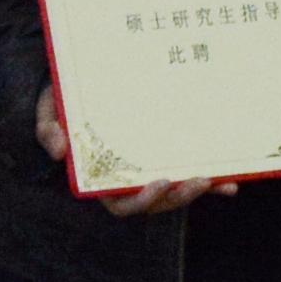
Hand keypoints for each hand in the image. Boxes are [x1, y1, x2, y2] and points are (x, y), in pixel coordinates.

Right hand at [34, 87, 220, 218]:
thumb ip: (48, 128)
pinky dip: (211, 182)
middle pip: (155, 202)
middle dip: (178, 197)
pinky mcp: (168, 155)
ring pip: (175, 191)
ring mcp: (149, 167)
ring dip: (197, 190)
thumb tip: (60, 152)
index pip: (120, 202)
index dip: (142, 201)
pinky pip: (189, 172)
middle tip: (199, 180)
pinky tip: (232, 182)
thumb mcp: (50, 107)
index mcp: (101, 175)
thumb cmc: (67, 98)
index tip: (160, 183)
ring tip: (217, 179)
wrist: (86, 79)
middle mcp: (128, 178)